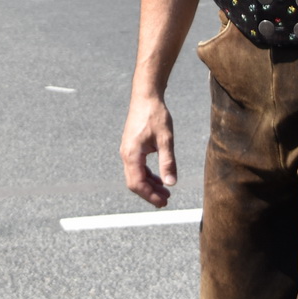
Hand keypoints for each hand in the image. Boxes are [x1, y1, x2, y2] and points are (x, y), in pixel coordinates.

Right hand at [120, 92, 176, 206]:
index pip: (137, 183)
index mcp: (132, 154)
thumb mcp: (165, 139)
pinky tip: (159, 178)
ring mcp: (128, 151)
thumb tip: (171, 183)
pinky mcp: (132, 147)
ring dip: (149, 185)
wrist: (146, 97)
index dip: (149, 195)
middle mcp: (126, 154)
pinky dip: (147, 175)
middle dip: (149, 193)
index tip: (163, 202)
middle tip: (166, 200)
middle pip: (134, 182)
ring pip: (135, 176)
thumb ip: (167, 162)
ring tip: (165, 192)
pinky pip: (137, 167)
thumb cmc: (155, 115)